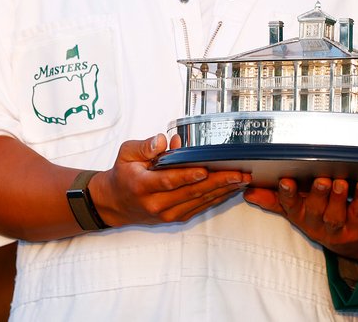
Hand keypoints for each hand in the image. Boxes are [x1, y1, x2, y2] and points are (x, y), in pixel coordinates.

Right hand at [92, 133, 249, 225]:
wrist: (115, 203)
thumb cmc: (123, 174)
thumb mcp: (127, 153)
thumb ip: (145, 146)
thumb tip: (165, 140)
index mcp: (142, 185)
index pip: (168, 181)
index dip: (187, 176)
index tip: (205, 169)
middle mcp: (156, 203)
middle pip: (190, 193)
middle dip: (218, 182)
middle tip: (239, 174)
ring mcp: (167, 213)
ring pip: (199, 202)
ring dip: (223, 191)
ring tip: (242, 180)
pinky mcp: (175, 217)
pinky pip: (200, 207)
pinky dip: (217, 198)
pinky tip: (231, 189)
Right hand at [244, 177, 357, 260]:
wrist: (351, 241)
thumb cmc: (320, 217)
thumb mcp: (297, 210)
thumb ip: (275, 199)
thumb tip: (248, 191)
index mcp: (300, 216)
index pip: (290, 206)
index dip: (287, 195)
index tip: (285, 181)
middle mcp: (316, 224)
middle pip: (314, 210)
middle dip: (316, 195)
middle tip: (321, 180)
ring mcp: (337, 228)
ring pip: (335, 214)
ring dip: (337, 198)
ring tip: (339, 183)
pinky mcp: (357, 227)